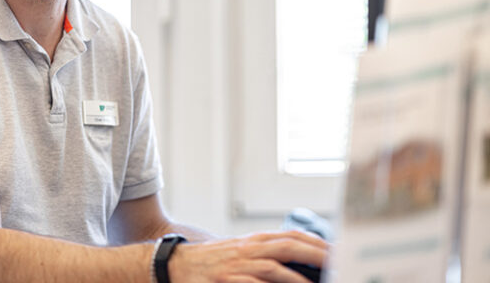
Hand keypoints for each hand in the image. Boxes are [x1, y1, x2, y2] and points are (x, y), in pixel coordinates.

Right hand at [168, 230, 327, 282]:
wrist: (174, 266)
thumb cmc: (209, 263)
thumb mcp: (238, 254)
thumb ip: (264, 257)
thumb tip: (295, 268)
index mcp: (253, 241)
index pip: (291, 236)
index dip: (316, 242)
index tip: (338, 250)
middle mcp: (248, 248)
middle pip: (289, 244)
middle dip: (318, 252)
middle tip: (340, 261)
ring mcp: (238, 264)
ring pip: (276, 262)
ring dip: (302, 273)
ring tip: (324, 278)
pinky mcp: (228, 279)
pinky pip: (257, 281)